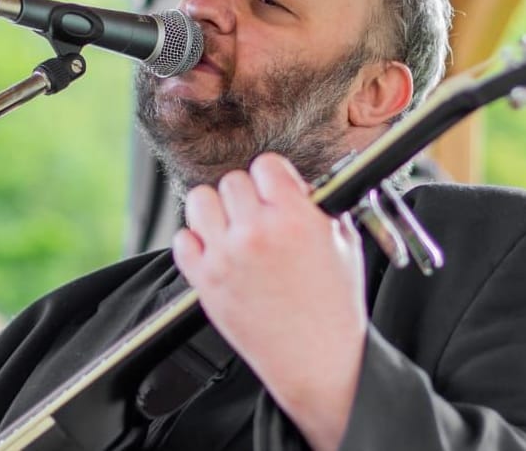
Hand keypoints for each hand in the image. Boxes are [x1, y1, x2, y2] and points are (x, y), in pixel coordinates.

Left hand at [172, 152, 366, 450]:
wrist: (318, 361)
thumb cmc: (334, 307)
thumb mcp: (343, 243)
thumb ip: (318, 207)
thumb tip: (296, 186)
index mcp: (293, 218)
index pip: (265, 165)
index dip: (273, 177)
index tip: (276, 190)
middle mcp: (254, 233)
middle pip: (232, 181)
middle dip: (248, 196)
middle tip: (258, 215)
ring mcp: (225, 257)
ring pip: (199, 201)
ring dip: (216, 210)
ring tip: (232, 227)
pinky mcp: (205, 281)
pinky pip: (182, 240)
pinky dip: (196, 242)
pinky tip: (216, 252)